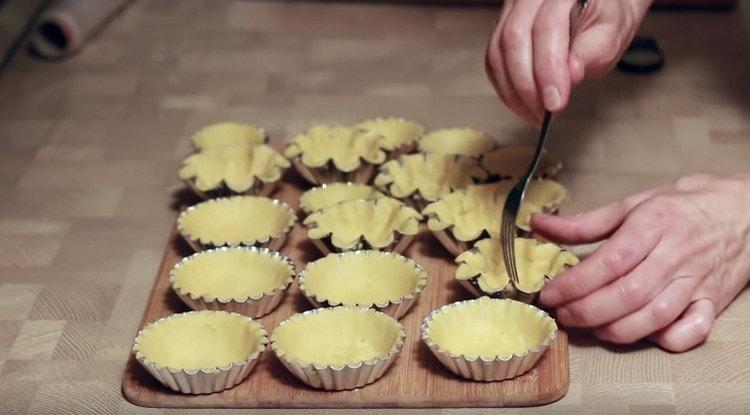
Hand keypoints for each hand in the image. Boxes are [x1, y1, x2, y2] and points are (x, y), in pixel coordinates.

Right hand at [485, 0, 651, 123]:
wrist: (593, 6)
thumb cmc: (603, 16)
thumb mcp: (612, 31)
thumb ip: (593, 51)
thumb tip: (570, 75)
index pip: (547, 28)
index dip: (548, 70)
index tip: (555, 102)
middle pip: (514, 39)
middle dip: (527, 85)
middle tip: (544, 112)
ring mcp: (511, 10)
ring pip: (497, 52)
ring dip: (513, 91)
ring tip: (535, 112)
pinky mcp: (500, 28)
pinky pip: (493, 61)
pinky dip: (505, 87)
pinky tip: (523, 102)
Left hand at [533, 174, 749, 351]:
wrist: (745, 209)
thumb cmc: (685, 205)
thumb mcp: (633, 203)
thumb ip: (584, 222)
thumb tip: (539, 225)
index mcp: (653, 225)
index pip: (609, 262)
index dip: (575, 283)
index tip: (550, 293)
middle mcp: (675, 255)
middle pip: (627, 294)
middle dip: (586, 311)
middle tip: (562, 315)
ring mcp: (697, 281)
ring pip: (654, 317)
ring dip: (615, 329)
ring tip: (589, 327)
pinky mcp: (713, 301)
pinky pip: (693, 331)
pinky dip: (665, 339)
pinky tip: (640, 334)